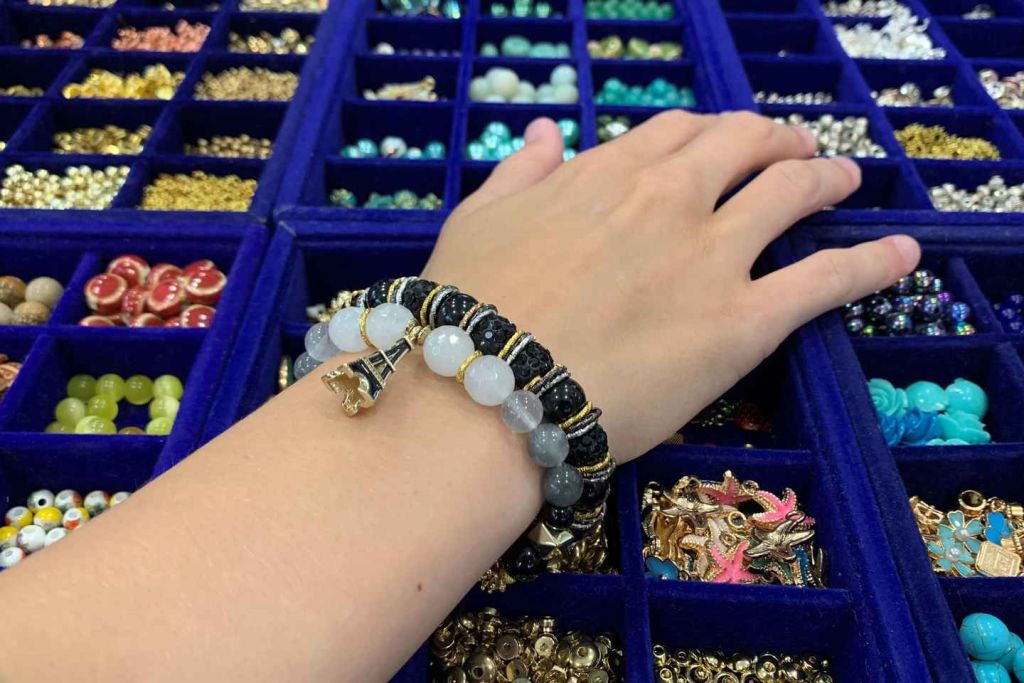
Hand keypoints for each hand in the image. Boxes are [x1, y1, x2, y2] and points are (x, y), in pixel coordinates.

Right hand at [423, 111, 919, 460]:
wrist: (487, 394)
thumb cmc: (468, 313)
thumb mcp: (477, 223)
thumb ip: (518, 174)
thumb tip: (542, 132)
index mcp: (606, 174)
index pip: (677, 132)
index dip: (709, 134)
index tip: (723, 145)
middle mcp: (668, 198)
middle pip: (743, 145)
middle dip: (776, 139)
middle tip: (796, 149)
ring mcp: (711, 257)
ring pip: (792, 192)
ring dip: (827, 175)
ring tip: (847, 176)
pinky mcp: (742, 323)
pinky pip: (825, 280)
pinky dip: (871, 262)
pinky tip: (903, 256)